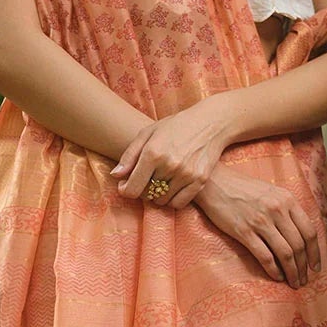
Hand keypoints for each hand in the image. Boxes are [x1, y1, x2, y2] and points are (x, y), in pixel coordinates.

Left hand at [112, 97, 235, 207]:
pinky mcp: (199, 180)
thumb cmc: (175, 126)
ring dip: (157, 195)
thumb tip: (115, 176)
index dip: (125, 190)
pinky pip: (179, 203)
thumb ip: (129, 155)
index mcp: (153, 153)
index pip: (132, 189)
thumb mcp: (148, 133)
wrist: (210, 123)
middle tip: (146, 179)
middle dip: (142, 189)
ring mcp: (186, 174)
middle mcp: (169, 165)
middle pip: (146, 195)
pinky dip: (172, 200)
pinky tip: (172, 188)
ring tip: (160, 181)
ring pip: (162, 200)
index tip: (126, 186)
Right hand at [195, 167, 321, 287]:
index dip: (316, 253)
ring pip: (285, 253)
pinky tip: (277, 277)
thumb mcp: (272, 192)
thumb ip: (287, 209)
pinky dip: (273, 270)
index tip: (316, 266)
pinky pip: (264, 256)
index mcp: (287, 200)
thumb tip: (301, 234)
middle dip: (304, 267)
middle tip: (304, 280)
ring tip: (294, 282)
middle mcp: (277, 210)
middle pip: (299, 245)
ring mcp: (260, 221)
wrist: (213, 182)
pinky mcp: (244, 231)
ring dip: (292, 272)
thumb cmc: (243, 188)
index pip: (309, 231)